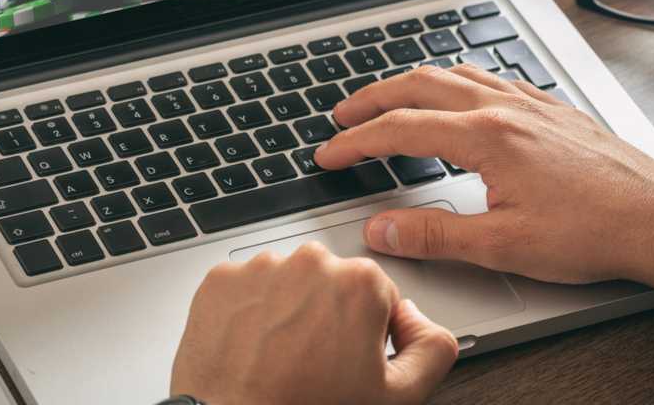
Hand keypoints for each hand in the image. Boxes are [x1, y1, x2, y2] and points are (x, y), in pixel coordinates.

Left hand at [171, 242, 458, 404]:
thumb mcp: (398, 396)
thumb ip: (433, 348)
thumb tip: (418, 318)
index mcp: (360, 282)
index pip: (377, 296)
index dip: (367, 332)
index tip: (349, 358)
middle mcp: (311, 262)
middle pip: (330, 283)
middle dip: (327, 315)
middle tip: (315, 363)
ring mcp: (262, 268)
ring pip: (286, 283)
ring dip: (286, 310)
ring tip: (279, 357)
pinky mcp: (221, 280)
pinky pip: (244, 288)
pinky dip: (248, 311)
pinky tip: (252, 347)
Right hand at [315, 65, 653, 324]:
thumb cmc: (595, 231)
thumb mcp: (502, 245)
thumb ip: (433, 235)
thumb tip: (381, 230)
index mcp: (485, 136)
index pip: (399, 130)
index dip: (355, 142)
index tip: (329, 154)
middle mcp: (505, 108)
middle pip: (419, 85)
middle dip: (372, 98)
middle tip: (343, 114)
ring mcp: (531, 102)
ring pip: (456, 73)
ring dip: (412, 82)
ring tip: (390, 97)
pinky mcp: (552, 109)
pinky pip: (492, 76)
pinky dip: (457, 79)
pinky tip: (462, 93)